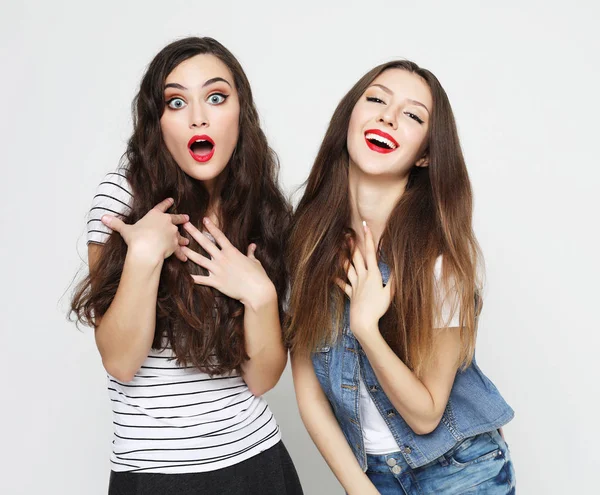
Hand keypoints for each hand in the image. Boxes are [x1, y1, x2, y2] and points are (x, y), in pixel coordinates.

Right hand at [101, 198, 189, 262]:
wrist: (146, 249)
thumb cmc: (136, 238)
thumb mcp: (125, 230)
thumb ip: (116, 223)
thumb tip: (102, 218)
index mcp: (156, 215)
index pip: (161, 207)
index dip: (167, 203)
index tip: (172, 200)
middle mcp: (167, 222)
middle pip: (176, 218)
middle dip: (181, 218)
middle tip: (187, 218)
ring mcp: (173, 233)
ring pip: (180, 235)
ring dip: (183, 238)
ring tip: (186, 241)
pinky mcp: (175, 245)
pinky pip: (179, 250)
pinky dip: (181, 254)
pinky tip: (184, 258)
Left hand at [182, 218, 275, 307]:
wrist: (257, 290)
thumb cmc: (258, 276)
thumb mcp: (255, 262)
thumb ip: (251, 253)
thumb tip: (252, 246)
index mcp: (232, 251)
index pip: (219, 236)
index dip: (211, 227)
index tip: (204, 219)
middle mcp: (222, 259)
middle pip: (205, 243)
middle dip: (194, 233)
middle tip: (185, 225)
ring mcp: (218, 270)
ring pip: (200, 259)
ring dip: (188, 252)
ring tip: (179, 246)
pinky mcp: (216, 282)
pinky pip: (201, 279)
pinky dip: (192, 278)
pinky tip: (183, 275)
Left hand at [337, 221, 392, 338]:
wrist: (364, 322)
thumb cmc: (378, 308)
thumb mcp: (390, 293)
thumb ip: (394, 279)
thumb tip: (398, 266)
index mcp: (373, 274)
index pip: (371, 253)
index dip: (368, 239)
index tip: (365, 227)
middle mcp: (362, 277)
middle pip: (357, 257)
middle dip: (353, 244)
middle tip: (347, 233)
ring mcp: (355, 285)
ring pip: (348, 268)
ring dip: (344, 258)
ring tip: (339, 248)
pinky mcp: (350, 294)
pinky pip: (343, 285)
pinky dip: (338, 280)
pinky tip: (333, 275)